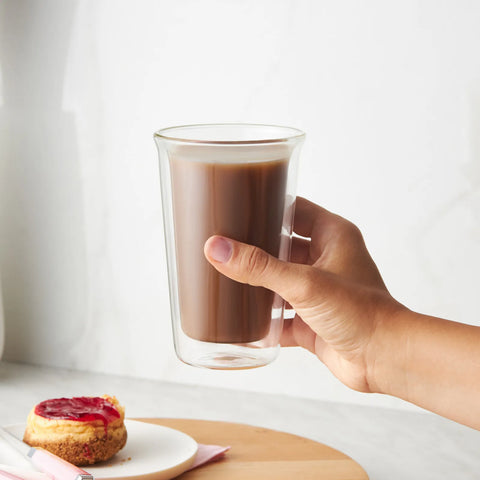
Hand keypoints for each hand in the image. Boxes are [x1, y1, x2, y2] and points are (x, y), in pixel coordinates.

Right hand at [204, 197, 405, 392]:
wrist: (384, 359)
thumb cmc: (360, 312)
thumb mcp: (304, 283)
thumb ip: (259, 267)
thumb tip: (217, 248)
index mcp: (332, 236)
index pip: (294, 209)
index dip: (268, 205)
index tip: (237, 204)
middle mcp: (326, 259)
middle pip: (282, 245)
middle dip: (255, 245)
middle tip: (222, 240)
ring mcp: (318, 291)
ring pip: (279, 279)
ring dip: (256, 280)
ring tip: (223, 273)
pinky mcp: (310, 320)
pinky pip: (279, 314)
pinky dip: (261, 316)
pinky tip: (237, 316)